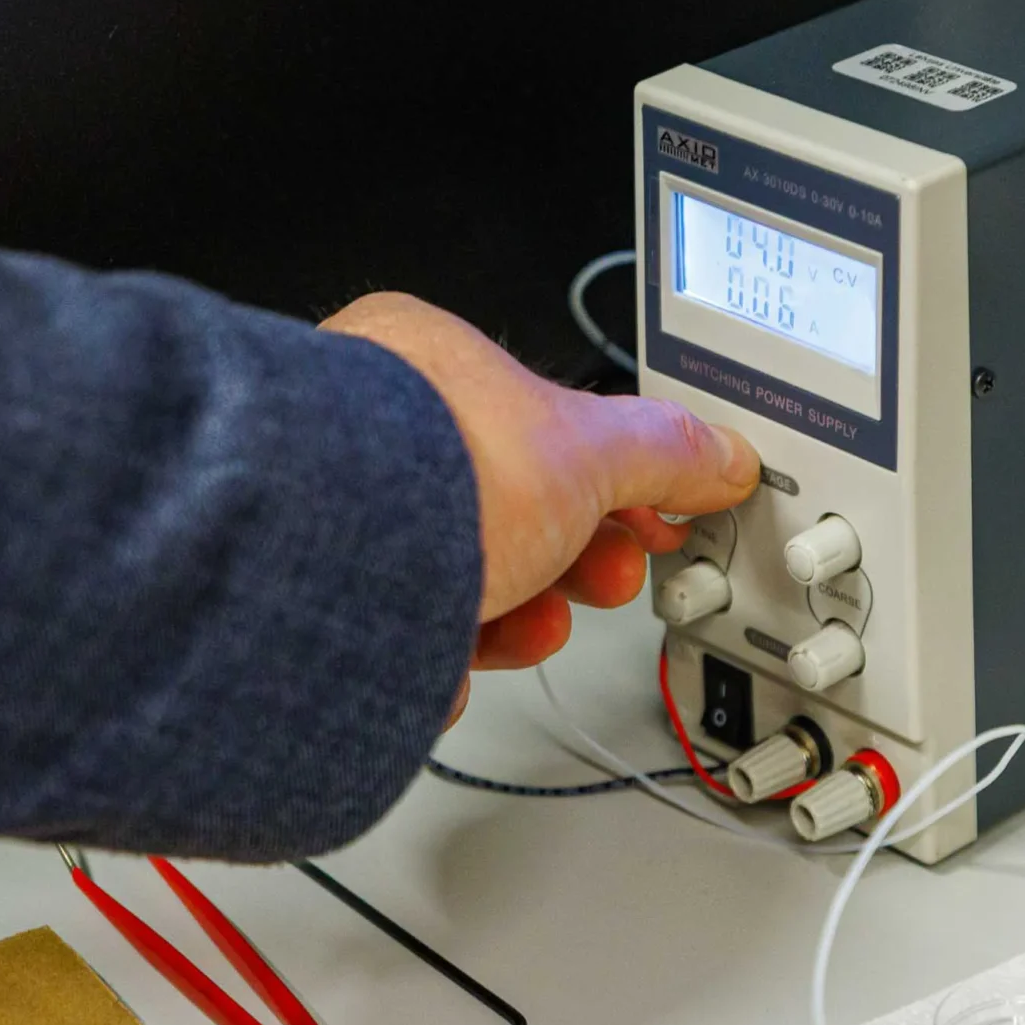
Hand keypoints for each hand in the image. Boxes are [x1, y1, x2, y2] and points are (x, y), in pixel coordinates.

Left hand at [319, 293, 758, 721]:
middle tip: (605, 575)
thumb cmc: (418, 472)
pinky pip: (389, 634)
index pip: (542, 418)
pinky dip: (431, 660)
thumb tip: (718, 453)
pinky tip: (449, 665)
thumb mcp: (588, 451)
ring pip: (449, 575)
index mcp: (426, 360)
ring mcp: (330, 518)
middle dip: (570, 556)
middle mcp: (365, 428)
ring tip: (535, 624)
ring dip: (514, 611)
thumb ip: (665, 451)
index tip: (651, 515)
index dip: (611, 476)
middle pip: (505, 504)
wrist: (308, 569)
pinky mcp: (306, 603)